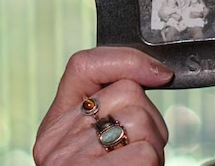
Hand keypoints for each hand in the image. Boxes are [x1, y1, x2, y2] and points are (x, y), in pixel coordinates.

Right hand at [34, 47, 173, 164]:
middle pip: (127, 91)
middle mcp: (55, 141)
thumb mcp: (101, 144)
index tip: (160, 73)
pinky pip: (146, 150)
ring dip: (154, 144)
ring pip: (140, 118)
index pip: (83, 65)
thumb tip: (155, 73)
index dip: (128, 60)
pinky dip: (154, 163)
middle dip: (149, 119)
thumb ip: (111, 111)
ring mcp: (70, 159)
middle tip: (138, 148)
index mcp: (54, 127)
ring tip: (137, 164)